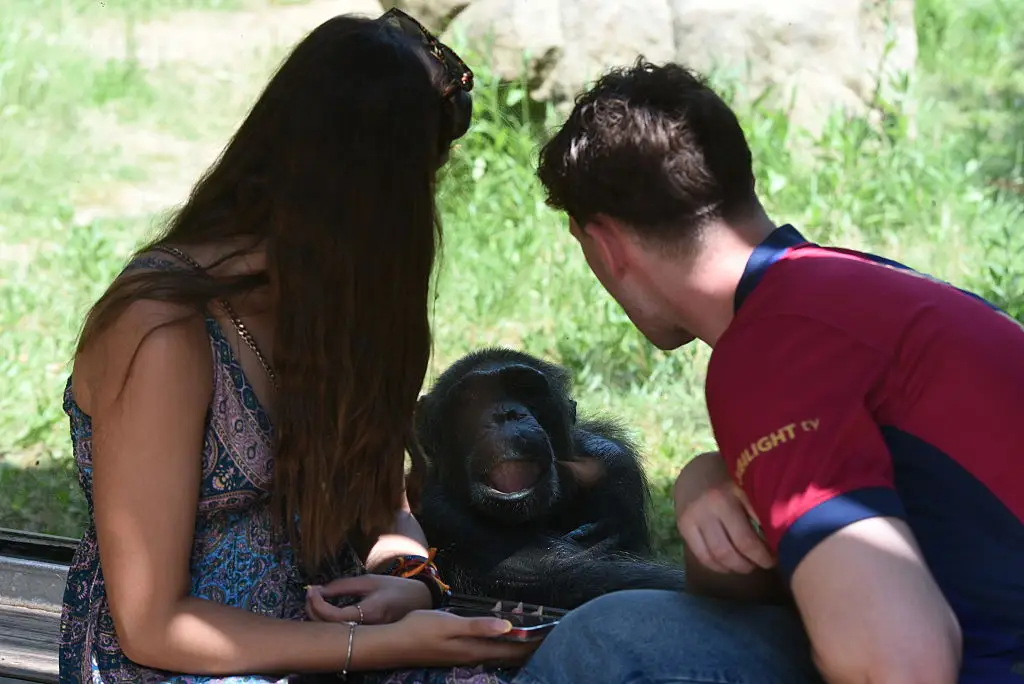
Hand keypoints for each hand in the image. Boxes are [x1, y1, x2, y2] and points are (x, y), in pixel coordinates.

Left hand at [306, 573, 431, 624]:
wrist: (419, 601)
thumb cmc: (395, 588)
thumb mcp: (369, 580)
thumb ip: (342, 586)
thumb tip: (317, 590)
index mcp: (370, 612)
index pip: (334, 616)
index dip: (317, 604)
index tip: (312, 589)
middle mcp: (367, 629)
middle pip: (330, 628)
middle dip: (313, 611)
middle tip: (310, 592)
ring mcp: (366, 636)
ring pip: (333, 632)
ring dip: (318, 617)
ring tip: (315, 598)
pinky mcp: (365, 637)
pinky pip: (341, 632)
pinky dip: (328, 621)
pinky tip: (324, 609)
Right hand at [383, 609, 540, 667]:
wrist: (393, 644)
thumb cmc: (420, 630)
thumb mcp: (449, 624)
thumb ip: (479, 626)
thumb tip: (508, 627)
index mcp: (474, 649)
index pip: (512, 649)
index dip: (533, 643)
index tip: (552, 635)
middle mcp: (473, 657)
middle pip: (508, 656)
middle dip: (529, 648)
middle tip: (550, 638)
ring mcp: (464, 658)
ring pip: (498, 657)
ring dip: (516, 650)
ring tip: (533, 642)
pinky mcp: (456, 655)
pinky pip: (488, 655)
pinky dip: (502, 649)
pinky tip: (502, 645)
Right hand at [673, 451, 774, 573]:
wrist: (696, 469)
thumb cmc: (731, 478)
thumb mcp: (749, 485)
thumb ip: (762, 508)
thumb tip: (783, 538)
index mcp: (734, 492)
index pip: (753, 534)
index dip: (767, 553)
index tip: (779, 555)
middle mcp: (712, 504)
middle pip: (738, 547)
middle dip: (756, 561)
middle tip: (766, 563)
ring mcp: (695, 516)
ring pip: (719, 554)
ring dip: (738, 566)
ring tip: (749, 565)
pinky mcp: (683, 525)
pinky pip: (702, 556)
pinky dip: (718, 566)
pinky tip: (729, 565)